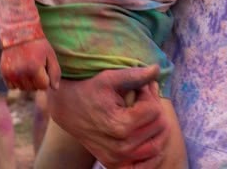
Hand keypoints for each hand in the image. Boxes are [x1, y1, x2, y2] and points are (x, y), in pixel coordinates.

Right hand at [0, 38, 60, 90]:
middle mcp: (21, 73)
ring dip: (27, 82)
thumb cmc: (38, 45)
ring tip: (28, 68)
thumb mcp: (50, 56)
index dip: (46, 78)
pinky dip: (17, 82)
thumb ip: (55, 72)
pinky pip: (12, 87)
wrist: (19, 33)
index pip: (44, 86)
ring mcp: (11, 74)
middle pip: (33, 88)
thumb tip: (54, 88)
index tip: (44, 67)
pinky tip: (20, 71)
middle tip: (36, 66)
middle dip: (37, 80)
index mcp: (34, 68)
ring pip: (23, 88)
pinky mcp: (4, 73)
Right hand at [46, 64, 167, 167]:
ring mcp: (117, 159)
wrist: (68, 108)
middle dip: (154, 109)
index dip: (149, 95)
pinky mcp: (114, 165)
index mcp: (120, 125)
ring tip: (145, 115)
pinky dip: (152, 156)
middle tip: (142, 100)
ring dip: (157, 129)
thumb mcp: (110, 78)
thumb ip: (135, 75)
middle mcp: (120, 146)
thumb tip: (157, 68)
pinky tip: (149, 139)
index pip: (155, 110)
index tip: (139, 89)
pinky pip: (144, 167)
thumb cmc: (90, 90)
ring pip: (157, 146)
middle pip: (159, 127)